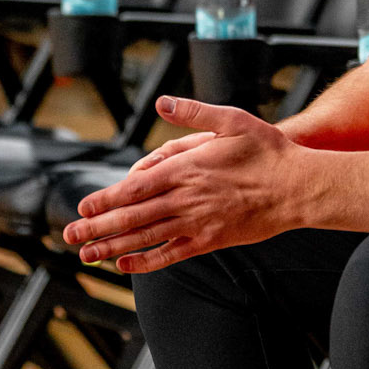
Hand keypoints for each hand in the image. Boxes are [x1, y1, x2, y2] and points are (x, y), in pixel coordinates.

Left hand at [62, 96, 324, 273]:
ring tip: (86, 255)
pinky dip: (146, 261)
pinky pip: (172, 254)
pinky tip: (126, 265)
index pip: (134, 188)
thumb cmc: (267, 150)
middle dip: (97, 228)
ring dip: (112, 247)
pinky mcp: (211, 241)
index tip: (82, 208)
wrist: (299, 186)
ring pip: (146, 238)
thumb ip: (193, 114)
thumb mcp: (232, 120)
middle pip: (132, 217)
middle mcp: (186, 198)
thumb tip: (162, 103)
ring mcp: (198, 223)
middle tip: (69, 237)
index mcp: (186, 169)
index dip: (105, 200)